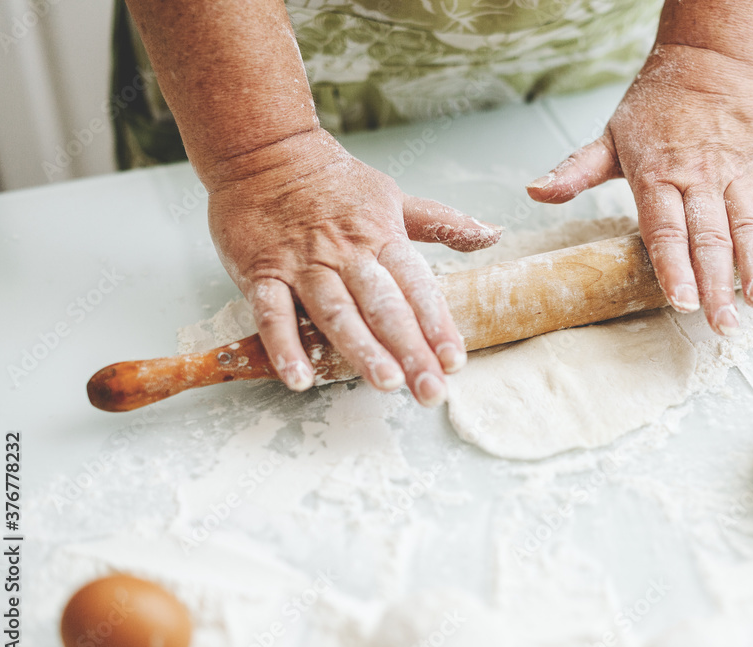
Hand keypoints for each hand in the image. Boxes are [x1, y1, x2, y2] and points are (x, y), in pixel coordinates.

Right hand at [206, 129, 501, 404]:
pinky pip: (272, 313)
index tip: (455, 360)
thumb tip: (492, 234)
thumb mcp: (393, 198)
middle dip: (410, 349)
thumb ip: (441, 224)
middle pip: (383, 306)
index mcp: (381, 238)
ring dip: (360, 348)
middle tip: (430, 389)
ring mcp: (303, 264)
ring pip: (336, 311)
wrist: (263, 150)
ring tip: (385, 382)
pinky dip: (284, 346)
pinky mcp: (260, 271)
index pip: (416, 286)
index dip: (437, 324)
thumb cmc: (332, 181)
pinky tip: (300, 379)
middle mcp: (346, 254)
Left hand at [527, 45, 752, 334]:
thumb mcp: (608, 138)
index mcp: (657, 175)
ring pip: (749, 225)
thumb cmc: (653, 109)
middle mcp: (699, 177)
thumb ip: (574, 171)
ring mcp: (737, 172)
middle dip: (717, 285)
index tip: (682, 302)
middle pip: (709, 238)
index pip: (665, 230)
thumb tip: (534, 191)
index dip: (674, 267)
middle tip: (723, 326)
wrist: (706, 64)